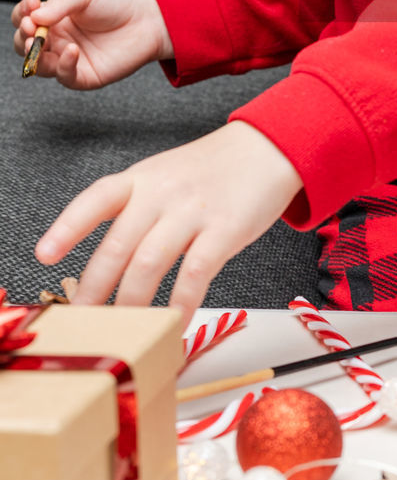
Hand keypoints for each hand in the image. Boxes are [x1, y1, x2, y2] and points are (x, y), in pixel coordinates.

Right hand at [11, 0, 172, 88]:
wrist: (149, 18)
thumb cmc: (118, 1)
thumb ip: (59, 4)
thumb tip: (34, 16)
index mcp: (55, 19)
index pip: (26, 20)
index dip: (22, 15)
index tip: (30, 5)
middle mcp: (59, 40)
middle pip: (26, 45)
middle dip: (23, 37)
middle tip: (31, 27)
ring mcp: (71, 59)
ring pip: (39, 66)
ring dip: (34, 55)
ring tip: (40, 40)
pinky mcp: (86, 75)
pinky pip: (66, 77)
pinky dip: (63, 66)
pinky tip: (72, 50)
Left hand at [35, 122, 303, 328]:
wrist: (268, 149)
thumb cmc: (213, 170)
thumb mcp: (165, 176)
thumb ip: (136, 209)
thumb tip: (107, 264)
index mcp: (143, 178)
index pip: (97, 199)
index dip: (68, 227)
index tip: (45, 255)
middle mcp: (163, 192)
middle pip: (118, 245)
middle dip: (95, 288)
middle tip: (83, 319)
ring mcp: (194, 211)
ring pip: (149, 263)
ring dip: (132, 303)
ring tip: (125, 330)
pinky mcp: (225, 229)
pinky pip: (195, 274)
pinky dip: (181, 305)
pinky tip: (175, 323)